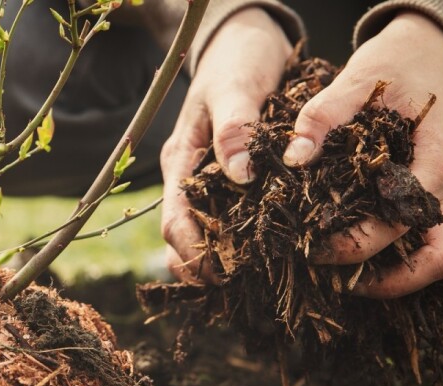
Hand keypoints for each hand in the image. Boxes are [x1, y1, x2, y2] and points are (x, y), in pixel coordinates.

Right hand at [161, 7, 291, 281]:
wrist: (245, 39)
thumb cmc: (237, 60)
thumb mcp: (235, 87)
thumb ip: (235, 128)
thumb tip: (240, 175)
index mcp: (181, 160)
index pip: (174, 220)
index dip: (192, 253)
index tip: (221, 273)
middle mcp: (191, 177)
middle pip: (184, 237)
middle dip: (204, 267)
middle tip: (239, 288)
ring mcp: (209, 180)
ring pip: (205, 233)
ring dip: (222, 259)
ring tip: (254, 280)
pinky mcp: (232, 179)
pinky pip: (231, 218)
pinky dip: (242, 240)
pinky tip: (268, 254)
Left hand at [282, 11, 442, 297]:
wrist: (430, 53)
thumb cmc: (393, 67)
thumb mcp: (355, 81)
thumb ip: (322, 117)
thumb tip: (294, 159)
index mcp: (438, 159)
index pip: (399, 223)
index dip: (355, 246)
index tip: (313, 249)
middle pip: (441, 260)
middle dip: (390, 282)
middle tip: (338, 283)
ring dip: (408, 281)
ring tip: (355, 284)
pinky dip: (418, 267)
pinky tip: (375, 270)